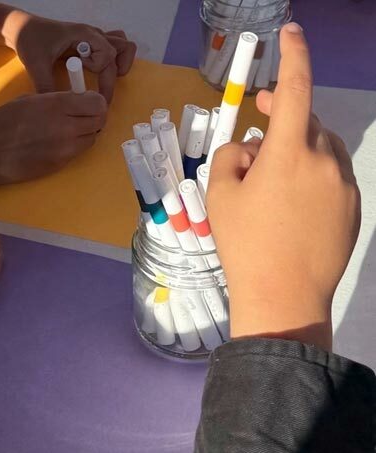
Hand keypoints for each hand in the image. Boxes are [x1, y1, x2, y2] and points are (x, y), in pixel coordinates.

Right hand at [0, 91, 106, 184]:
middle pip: (100, 121)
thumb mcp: (30, 100)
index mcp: (59, 105)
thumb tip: (74, 103)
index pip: (98, 103)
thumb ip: (57, 100)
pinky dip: (74, 145)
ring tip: (67, 129)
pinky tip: (57, 142)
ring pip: (92, 139)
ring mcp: (66, 148)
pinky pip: (78, 152)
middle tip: (82, 115)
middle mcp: (68, 127)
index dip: (95, 101)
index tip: (87, 101)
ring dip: (85, 132)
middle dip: (94, 117)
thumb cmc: (3, 122)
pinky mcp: (61, 164)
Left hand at [3, 11, 135, 101]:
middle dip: (113, 77)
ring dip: (120, 62)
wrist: (22, 28)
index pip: (108, 55)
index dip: (105, 77)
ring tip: (104, 78)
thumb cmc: (29, 40)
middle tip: (101, 97)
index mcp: (82, 35)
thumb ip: (46, 87)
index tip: (92, 94)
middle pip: (121, 50)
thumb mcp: (36, 65)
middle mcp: (92, 34)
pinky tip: (96, 72)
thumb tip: (57, 110)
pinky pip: (112, 46)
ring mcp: (92, 37)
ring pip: (122, 44)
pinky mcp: (89, 42)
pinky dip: (113, 60)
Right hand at [207, 23, 360, 350]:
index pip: (297, 90)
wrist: (284, 296)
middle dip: (286, 118)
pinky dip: (312, 177)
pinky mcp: (353, 209)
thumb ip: (230, 157)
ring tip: (271, 182)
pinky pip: (332, 178)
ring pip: (322, 151)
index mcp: (289, 154)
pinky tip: (292, 207)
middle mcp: (325, 162)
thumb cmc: (245, 244)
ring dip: (298, 151)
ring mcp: (345, 186)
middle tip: (262, 122)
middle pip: (309, 122)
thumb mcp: (220, 196)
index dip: (294, 57)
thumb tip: (248, 148)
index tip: (290, 34)